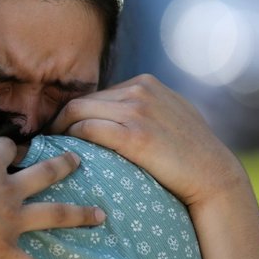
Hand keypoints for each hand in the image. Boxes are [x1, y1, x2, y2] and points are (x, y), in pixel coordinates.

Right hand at [0, 137, 104, 258]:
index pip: (7, 148)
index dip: (11, 147)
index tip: (15, 148)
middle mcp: (7, 188)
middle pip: (45, 173)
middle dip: (63, 166)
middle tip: (78, 161)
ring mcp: (9, 218)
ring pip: (53, 214)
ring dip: (79, 214)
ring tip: (101, 215)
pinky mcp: (3, 247)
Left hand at [49, 74, 250, 206]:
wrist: (214, 175)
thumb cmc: (191, 153)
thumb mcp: (170, 115)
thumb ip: (146, 107)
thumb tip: (117, 113)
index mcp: (145, 83)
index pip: (96, 94)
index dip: (74, 114)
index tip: (60, 131)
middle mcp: (140, 90)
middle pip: (81, 100)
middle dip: (58, 120)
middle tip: (44, 142)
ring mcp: (137, 111)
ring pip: (78, 112)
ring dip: (59, 131)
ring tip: (49, 150)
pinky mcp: (135, 135)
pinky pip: (88, 130)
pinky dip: (70, 140)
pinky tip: (64, 154)